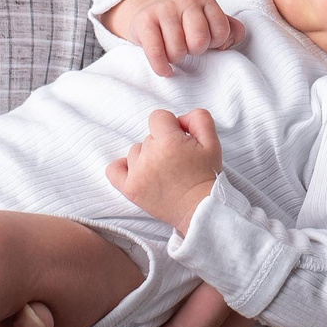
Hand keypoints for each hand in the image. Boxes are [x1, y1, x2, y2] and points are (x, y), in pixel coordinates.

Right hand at [104, 0, 244, 76]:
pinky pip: (156, 52)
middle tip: (188, 48)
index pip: (222, 31)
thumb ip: (231, 30)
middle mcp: (186, 0)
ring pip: (178, 49)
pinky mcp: (144, 20)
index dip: (215, 44)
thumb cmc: (185, 22)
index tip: (206, 43)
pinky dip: (161, 67)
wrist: (148, 11)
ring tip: (174, 51)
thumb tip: (228, 43)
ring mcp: (164, 8)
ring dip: (177, 58)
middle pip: (200, 40)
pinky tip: (164, 69)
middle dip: (195, 51)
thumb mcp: (210, 21)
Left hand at [107, 108, 222, 232]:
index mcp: (169, 142)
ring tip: (164, 172)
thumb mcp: (212, 142)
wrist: (200, 209)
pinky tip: (138, 171)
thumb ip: (198, 118)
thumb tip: (179, 119)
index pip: (158, 117)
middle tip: (177, 161)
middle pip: (148, 137)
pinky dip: (123, 168)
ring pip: (135, 152)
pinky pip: (114, 170)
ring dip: (147, 157)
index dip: (171, 126)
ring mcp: (137, 174)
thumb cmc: (206, 176)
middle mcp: (149, 156)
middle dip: (162, 144)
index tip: (180, 140)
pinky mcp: (130, 189)